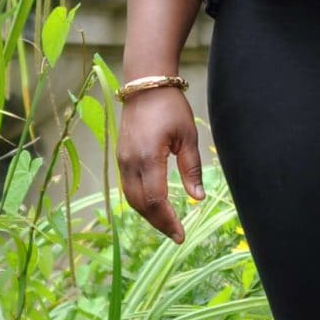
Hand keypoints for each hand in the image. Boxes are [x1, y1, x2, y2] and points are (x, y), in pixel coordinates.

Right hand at [115, 85, 204, 241]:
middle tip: (176, 235)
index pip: (156, 201)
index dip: (168, 221)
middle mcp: (130, 162)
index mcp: (148, 158)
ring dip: (148, 215)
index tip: (181, 235)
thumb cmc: (170, 107)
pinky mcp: (121, 156)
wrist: (145, 84)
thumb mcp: (187, 136)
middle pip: (141, 205)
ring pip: (131, 198)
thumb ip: (191, 168)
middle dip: (158, 223)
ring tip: (166, 224)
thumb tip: (197, 198)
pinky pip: (128, 187)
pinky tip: (154, 205)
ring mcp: (122, 160)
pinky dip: (141, 201)